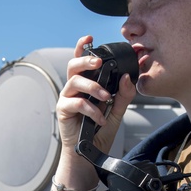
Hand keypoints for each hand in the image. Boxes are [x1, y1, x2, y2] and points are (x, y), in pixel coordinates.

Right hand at [54, 35, 137, 184]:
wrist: (90, 153)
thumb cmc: (100, 131)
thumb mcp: (117, 111)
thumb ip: (123, 94)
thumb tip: (127, 77)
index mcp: (86, 84)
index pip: (82, 61)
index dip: (83, 47)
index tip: (90, 37)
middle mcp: (75, 88)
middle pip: (73, 65)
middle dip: (86, 59)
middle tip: (99, 62)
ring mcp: (67, 98)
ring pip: (75, 81)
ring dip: (93, 87)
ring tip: (106, 98)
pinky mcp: (63, 110)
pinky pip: (76, 102)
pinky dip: (91, 109)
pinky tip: (100, 118)